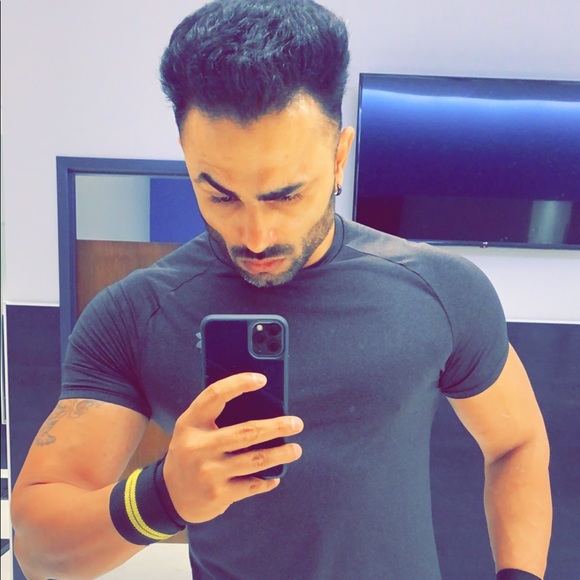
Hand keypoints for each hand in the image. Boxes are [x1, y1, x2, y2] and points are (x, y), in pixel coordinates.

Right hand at [163, 372, 303, 522]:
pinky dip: (267, 480)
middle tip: (296, 423)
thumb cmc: (190, 453)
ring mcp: (208, 472)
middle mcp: (198, 446)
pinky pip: (252, 485)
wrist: (169, 496)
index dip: (239, 384)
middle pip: (246, 431)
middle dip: (276, 427)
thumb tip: (262, 405)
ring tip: (295, 449)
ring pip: (255, 460)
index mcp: (191, 423)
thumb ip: (215, 416)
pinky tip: (275, 476)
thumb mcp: (192, 429)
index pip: (215, 395)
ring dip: (281, 454)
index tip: (261, 379)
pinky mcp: (218, 495)